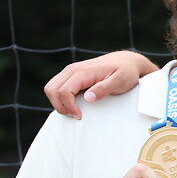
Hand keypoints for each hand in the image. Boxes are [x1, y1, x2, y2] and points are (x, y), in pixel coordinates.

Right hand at [44, 51, 158, 118]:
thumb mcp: (120, 81)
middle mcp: (72, 69)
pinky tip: (74, 104)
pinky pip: (56, 87)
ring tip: (74, 111)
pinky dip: (60, 98)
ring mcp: (70, 71)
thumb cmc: (125, 72)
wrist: (126, 61)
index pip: (64, 91)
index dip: (68, 107)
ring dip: (58, 103)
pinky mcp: (71, 75)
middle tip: (75, 115)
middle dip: (60, 106)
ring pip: (50, 88)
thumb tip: (87, 98)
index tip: (80, 116)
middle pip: (51, 89)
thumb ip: (104, 89)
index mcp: (82, 71)